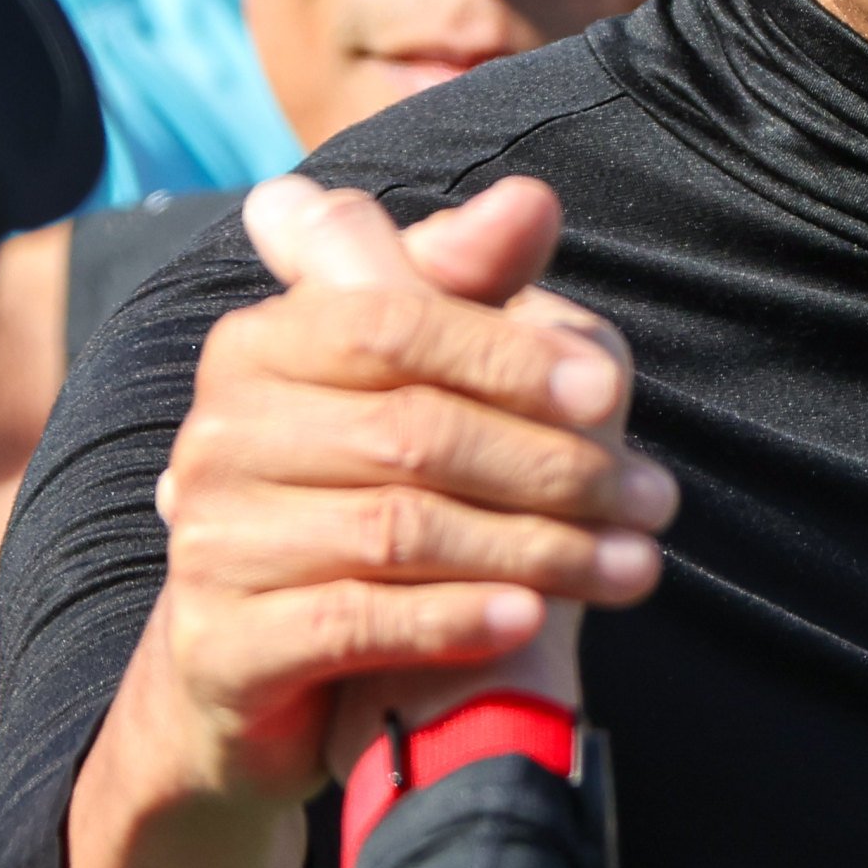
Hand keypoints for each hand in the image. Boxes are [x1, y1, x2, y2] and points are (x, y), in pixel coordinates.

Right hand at [68, 174, 671, 867]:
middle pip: (411, 431)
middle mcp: (219, 433)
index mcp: (259, 344)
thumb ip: (464, 282)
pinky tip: (530, 621)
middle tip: (657, 498)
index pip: (389, 316)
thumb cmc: (367, 492)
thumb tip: (533, 199)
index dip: (507, 350)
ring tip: (635, 567)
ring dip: (536, 550)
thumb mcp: (419, 376)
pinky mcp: (220, 645)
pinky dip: (452, 617)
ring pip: (397, 530)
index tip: (611, 390)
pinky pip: (353, 621)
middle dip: (554, 466)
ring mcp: (210, 540)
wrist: (270, 669)